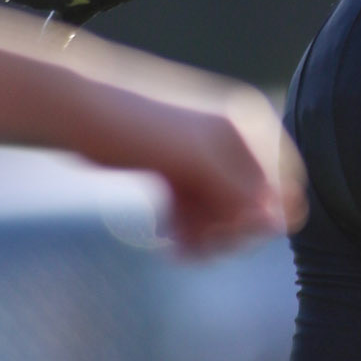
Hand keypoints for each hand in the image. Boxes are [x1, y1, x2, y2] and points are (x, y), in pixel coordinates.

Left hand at [85, 84, 304, 254]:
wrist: (76, 109)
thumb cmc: (139, 124)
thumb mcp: (196, 161)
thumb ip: (241, 192)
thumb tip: (282, 223)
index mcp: (247, 126)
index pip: (283, 182)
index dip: (265, 215)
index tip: (235, 234)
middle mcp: (230, 140)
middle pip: (251, 201)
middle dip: (230, 228)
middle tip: (202, 247)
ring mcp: (200, 156)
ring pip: (219, 209)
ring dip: (206, 234)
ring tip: (181, 250)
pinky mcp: (173, 169)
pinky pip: (194, 208)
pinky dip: (187, 228)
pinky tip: (171, 243)